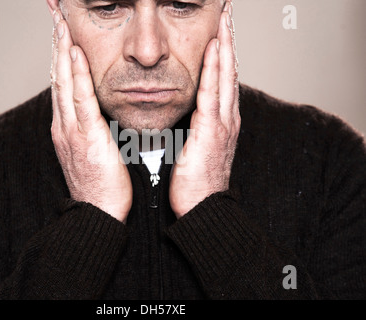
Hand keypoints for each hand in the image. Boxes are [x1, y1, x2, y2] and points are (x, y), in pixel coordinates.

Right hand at [50, 11, 132, 222]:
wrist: (98, 213)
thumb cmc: (101, 185)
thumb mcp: (94, 152)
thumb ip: (93, 130)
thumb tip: (98, 115)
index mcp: (68, 128)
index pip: (63, 86)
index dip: (61, 59)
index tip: (63, 36)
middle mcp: (64, 125)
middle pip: (58, 78)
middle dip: (57, 46)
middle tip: (55, 19)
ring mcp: (71, 130)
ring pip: (64, 83)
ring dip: (62, 51)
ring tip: (61, 24)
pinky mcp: (85, 137)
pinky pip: (80, 100)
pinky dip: (75, 75)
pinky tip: (73, 54)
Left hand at [169, 2, 239, 217]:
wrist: (201, 207)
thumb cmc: (196, 180)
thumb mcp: (197, 147)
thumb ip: (196, 126)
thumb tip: (189, 113)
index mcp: (220, 120)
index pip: (222, 78)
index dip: (222, 52)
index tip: (218, 30)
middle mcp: (226, 117)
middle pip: (229, 70)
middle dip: (228, 39)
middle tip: (227, 13)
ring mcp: (222, 123)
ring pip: (225, 76)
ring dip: (225, 45)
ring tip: (224, 19)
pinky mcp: (211, 131)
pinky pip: (213, 94)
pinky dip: (215, 70)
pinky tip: (214, 49)